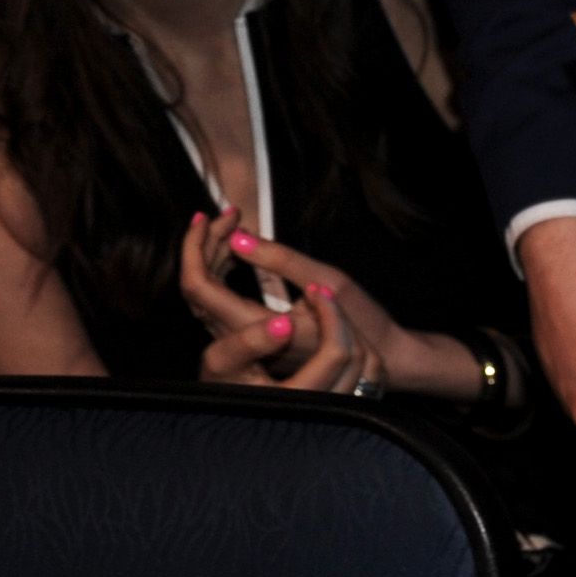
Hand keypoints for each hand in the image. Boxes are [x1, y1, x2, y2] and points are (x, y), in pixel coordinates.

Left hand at [194, 219, 478, 398]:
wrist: (378, 361)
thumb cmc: (360, 323)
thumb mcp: (326, 282)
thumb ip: (280, 261)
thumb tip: (238, 237)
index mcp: (253, 326)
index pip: (198, 285)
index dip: (196, 246)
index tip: (214, 216)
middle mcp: (240, 337)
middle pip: (196, 287)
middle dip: (206, 243)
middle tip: (228, 215)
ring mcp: (245, 339)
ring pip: (207, 294)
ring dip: (213, 255)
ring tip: (233, 226)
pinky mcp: (254, 336)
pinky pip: (222, 301)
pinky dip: (223, 271)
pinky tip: (237, 251)